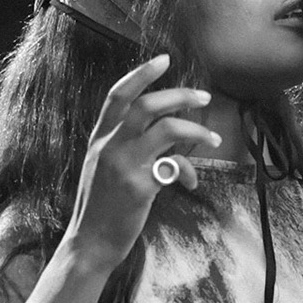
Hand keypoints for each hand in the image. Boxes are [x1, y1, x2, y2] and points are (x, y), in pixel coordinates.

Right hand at [63, 54, 220, 268]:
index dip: (141, 74)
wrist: (90, 243)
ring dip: (196, 129)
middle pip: (147, 106)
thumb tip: (166, 141)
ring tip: (213, 138)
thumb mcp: (103, 168)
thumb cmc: (101, 207)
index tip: (164, 59)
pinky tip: (190, 182)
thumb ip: (125, 147)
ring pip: (167, 130)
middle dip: (180, 95)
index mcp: (99, 139)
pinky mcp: (140, 187)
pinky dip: (187, 171)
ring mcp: (124, 166)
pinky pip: (174, 167)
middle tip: (204, 96)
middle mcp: (109, 146)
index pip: (117, 95)